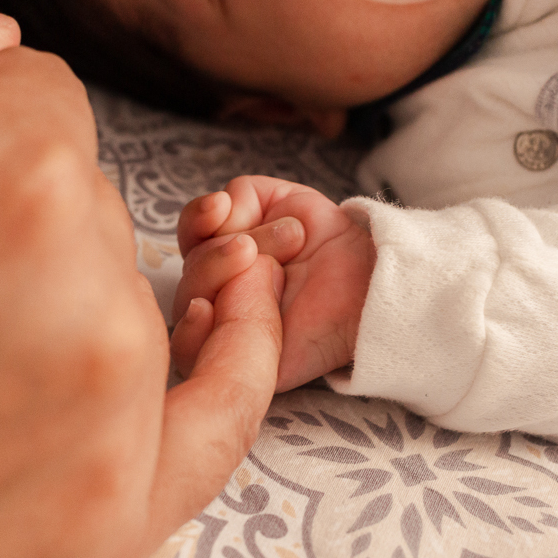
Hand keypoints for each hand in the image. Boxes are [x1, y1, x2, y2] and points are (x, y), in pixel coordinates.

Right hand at [174, 175, 374, 391]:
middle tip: (287, 239)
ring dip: (226, 273)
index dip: (198, 219)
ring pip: (189, 301)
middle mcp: (216, 288)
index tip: (221, 207)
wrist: (367, 281)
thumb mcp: (289, 201)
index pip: (189, 235)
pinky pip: (189, 352)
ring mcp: (223, 326)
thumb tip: (216, 210)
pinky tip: (211, 309)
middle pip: (191, 267)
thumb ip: (244, 195)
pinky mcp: (234, 362)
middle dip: (231, 246)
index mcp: (223, 252)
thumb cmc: (330, 246)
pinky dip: (193, 329)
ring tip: (277, 269)